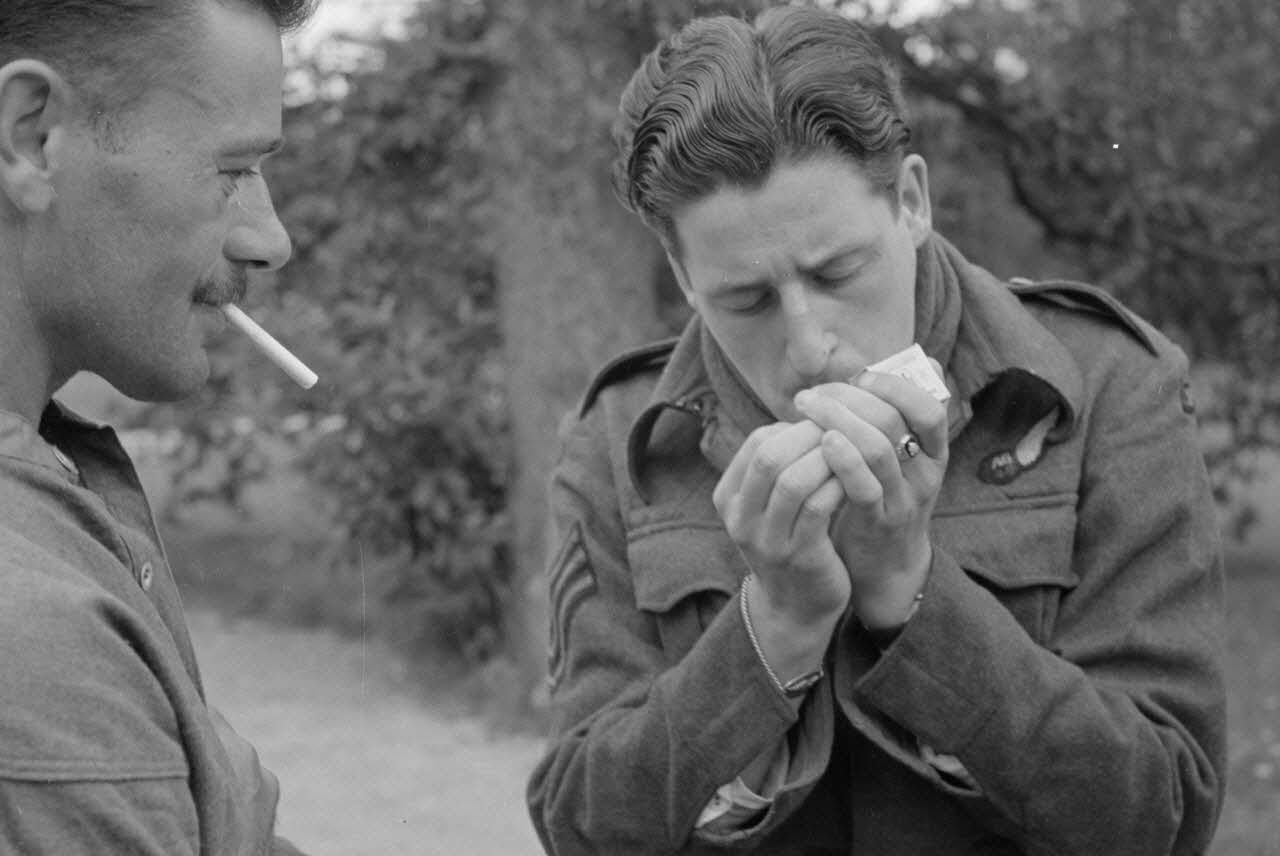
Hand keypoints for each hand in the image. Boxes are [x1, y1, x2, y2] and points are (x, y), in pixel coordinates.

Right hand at [712, 420, 849, 625]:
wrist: (795, 608)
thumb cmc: (788, 542)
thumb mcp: (768, 505)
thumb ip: (780, 466)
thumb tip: (810, 416)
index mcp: (729, 498)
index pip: (756, 442)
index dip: (794, 427)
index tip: (825, 428)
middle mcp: (740, 518)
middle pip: (769, 456)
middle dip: (810, 437)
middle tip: (844, 431)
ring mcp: (767, 540)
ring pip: (793, 480)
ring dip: (827, 460)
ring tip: (852, 453)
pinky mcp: (799, 556)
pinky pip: (819, 508)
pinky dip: (838, 485)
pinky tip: (856, 480)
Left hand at [793, 366, 948, 626]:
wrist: (887, 565)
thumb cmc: (884, 496)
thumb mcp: (897, 457)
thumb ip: (891, 418)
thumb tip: (888, 366)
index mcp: (933, 450)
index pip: (928, 405)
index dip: (892, 384)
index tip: (857, 376)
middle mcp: (925, 472)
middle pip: (894, 420)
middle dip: (849, 397)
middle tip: (814, 393)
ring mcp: (904, 498)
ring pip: (879, 449)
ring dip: (837, 421)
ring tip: (806, 408)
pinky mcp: (879, 522)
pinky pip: (864, 488)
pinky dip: (842, 461)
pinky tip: (821, 442)